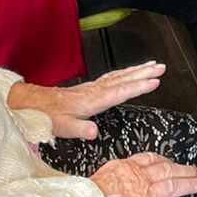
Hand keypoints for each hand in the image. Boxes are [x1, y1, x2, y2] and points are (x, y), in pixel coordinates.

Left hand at [6, 61, 164, 138]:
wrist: (35, 104)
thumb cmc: (48, 116)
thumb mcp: (61, 127)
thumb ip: (79, 129)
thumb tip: (93, 132)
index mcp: (92, 100)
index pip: (120, 91)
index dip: (138, 86)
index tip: (154, 81)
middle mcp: (94, 91)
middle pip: (124, 79)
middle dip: (144, 72)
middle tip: (161, 67)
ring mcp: (93, 88)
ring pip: (119, 75)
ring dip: (138, 70)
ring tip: (153, 65)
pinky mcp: (91, 88)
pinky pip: (113, 77)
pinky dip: (126, 72)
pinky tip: (131, 72)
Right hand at [92, 151, 196, 196]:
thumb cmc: (86, 195)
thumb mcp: (100, 176)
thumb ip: (114, 176)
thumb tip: (117, 178)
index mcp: (126, 167)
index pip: (151, 159)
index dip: (166, 161)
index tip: (173, 163)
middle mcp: (139, 178)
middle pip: (168, 170)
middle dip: (186, 171)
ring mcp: (144, 195)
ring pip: (173, 186)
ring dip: (191, 184)